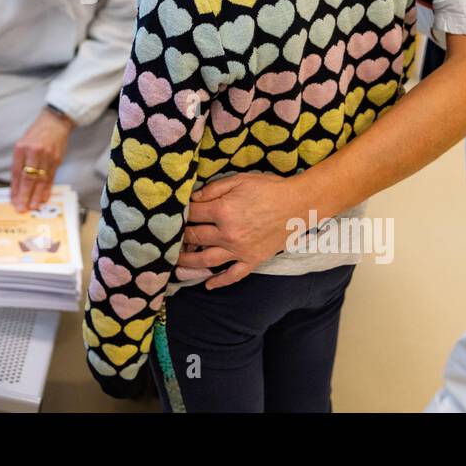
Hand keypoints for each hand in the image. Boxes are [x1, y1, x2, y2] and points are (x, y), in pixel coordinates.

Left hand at [10, 108, 72, 210]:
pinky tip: (43, 198)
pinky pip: (51, 178)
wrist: (54, 122)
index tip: (13, 200)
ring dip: (36, 195)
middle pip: (29, 178)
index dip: (15, 188)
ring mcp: (47, 156)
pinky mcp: (57, 160)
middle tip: (22, 208)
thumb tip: (16, 185)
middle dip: (25, 195)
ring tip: (32, 206)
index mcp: (22, 148)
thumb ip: (20, 163)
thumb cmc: (36, 134)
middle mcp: (34, 152)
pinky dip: (47, 189)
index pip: (17, 172)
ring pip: (41, 180)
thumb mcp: (22, 144)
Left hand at [181, 171, 309, 288]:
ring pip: (206, 260)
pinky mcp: (252, 260)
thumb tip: (193, 199)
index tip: (172, 216)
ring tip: (175, 265)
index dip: (180, 214)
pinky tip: (208, 285)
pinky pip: (233, 275)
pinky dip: (219, 282)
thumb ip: (213, 189)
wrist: (299, 205)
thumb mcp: (239, 181)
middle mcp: (228, 233)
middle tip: (166, 241)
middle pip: (195, 238)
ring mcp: (240, 250)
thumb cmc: (269, 189)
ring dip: (188, 264)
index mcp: (223, 211)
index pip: (192, 215)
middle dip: (179, 238)